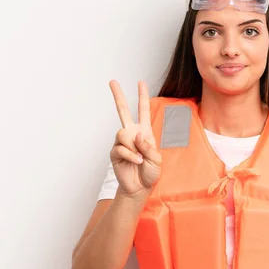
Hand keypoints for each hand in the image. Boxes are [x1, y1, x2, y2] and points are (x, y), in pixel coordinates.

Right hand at [109, 80, 160, 196]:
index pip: (143, 111)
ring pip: (122, 133)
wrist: (140, 187)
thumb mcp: (156, 160)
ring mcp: (122, 143)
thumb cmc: (150, 173)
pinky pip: (120, 148)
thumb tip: (136, 135)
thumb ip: (148, 147)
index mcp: (144, 132)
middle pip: (123, 111)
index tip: (140, 82)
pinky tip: (135, 162)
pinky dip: (130, 156)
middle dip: (118, 96)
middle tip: (112, 81)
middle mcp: (132, 134)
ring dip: (133, 147)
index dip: (142, 96)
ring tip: (139, 158)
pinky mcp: (115, 152)